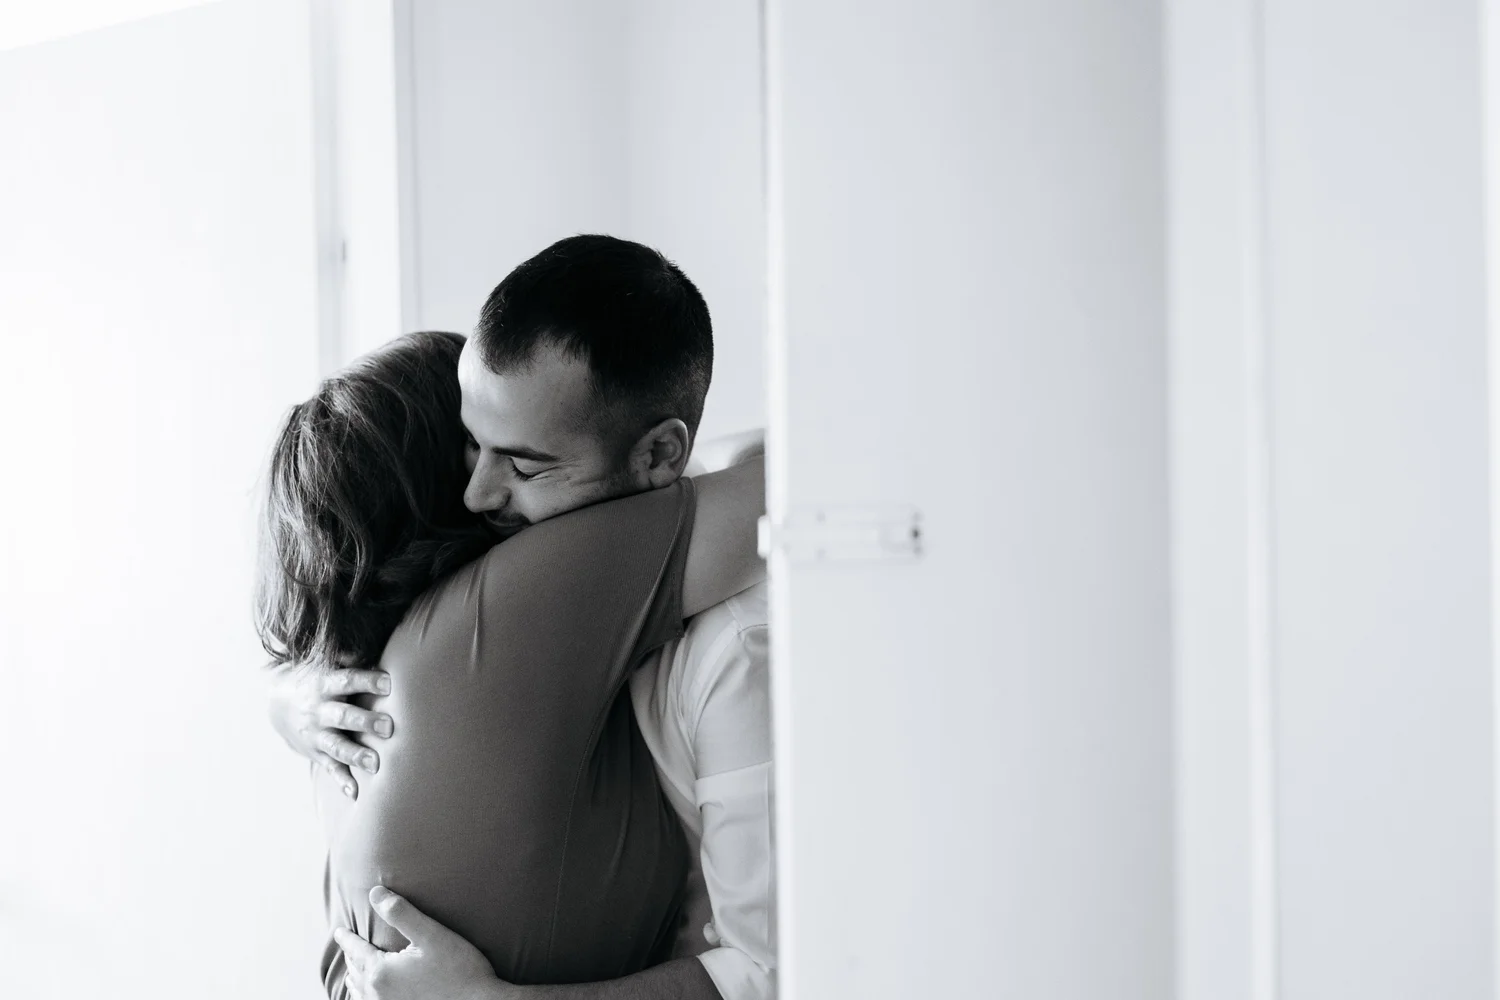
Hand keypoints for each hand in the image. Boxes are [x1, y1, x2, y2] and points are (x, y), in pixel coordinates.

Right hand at [267, 661, 392, 797]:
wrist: (276, 702)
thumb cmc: (314, 676)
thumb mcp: (324, 663)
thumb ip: (348, 656)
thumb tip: (373, 643)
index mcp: (323, 684)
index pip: (347, 681)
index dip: (367, 681)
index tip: (389, 683)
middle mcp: (318, 710)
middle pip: (343, 716)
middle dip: (365, 722)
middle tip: (389, 726)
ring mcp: (316, 734)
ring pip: (337, 746)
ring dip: (356, 755)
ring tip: (376, 763)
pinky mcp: (316, 752)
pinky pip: (330, 768)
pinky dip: (343, 780)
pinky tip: (357, 792)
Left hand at [336, 887, 507, 999]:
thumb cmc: (459, 970)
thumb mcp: (432, 935)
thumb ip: (401, 913)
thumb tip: (375, 893)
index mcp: (382, 972)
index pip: (356, 950)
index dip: (346, 939)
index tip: (339, 931)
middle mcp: (378, 994)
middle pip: (356, 970)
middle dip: (351, 956)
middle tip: (347, 946)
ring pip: (359, 992)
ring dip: (356, 977)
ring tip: (355, 970)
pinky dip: (363, 996)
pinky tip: (370, 994)